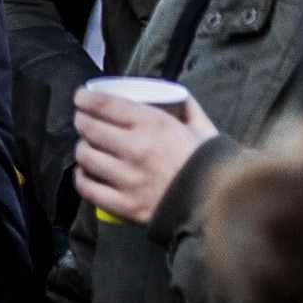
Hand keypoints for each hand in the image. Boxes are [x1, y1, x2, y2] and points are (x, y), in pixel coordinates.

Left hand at [74, 87, 216, 227]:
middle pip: (89, 129)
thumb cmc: (212, 165)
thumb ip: (186, 106)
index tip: (80, 98)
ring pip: (86, 156)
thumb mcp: (203, 127)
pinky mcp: (125, 206)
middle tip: (83, 122)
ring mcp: (127, 179)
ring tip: (87, 147)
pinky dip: (82, 178)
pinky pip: (89, 189)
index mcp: (153, 125)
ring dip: (82, 149)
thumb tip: (173, 94)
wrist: (222, 209)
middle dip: (82, 121)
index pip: (104, 105)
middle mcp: (135, 149)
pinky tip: (86, 173)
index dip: (85, 99)